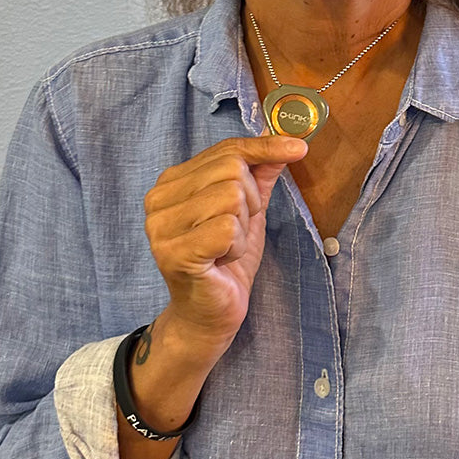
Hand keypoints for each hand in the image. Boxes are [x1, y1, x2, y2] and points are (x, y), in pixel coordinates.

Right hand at [143, 135, 306, 358]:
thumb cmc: (226, 261)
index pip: (225, 149)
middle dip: (250, 200)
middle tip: (236, 230)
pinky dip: (236, 246)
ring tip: (226, 247)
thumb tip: (288, 144)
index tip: (299, 148)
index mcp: (172, 183)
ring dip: (242, 226)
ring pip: (231, 196)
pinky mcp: (175, 252)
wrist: (208, 315)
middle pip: (231, 169)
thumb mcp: (248, 211)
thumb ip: (261, 175)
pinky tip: (223, 260)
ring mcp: (162, 226)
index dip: (264, 146)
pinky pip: (228, 228)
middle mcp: (159, 199)